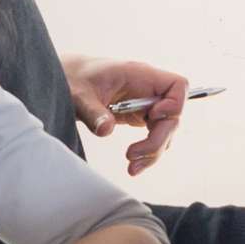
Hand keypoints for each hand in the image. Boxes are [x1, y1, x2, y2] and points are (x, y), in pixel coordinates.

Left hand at [64, 56, 190, 174]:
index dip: (174, 105)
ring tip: (132, 167)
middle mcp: (147, 89)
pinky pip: (153, 135)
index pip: (177, 85)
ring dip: (153, 151)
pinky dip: (147, 152)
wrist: (67, 79)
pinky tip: (133, 164)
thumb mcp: (79, 95)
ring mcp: (144, 103)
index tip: (152, 119)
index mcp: (139, 75)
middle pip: (172, 115)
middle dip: (158, 140)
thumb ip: (93, 112)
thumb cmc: (74, 78)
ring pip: (165, 129)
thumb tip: (106, 130)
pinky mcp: (138, 115)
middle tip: (133, 156)